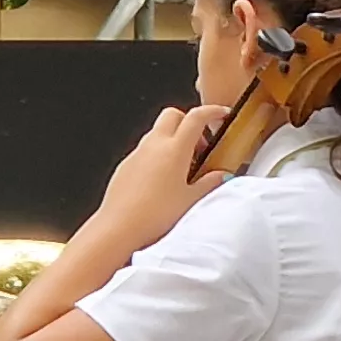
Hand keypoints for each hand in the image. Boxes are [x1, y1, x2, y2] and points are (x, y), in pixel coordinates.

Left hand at [88, 104, 234, 251]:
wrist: (119, 228)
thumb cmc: (153, 215)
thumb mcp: (192, 201)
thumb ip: (210, 183)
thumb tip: (221, 176)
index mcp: (175, 149)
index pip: (196, 117)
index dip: (212, 112)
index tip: (221, 115)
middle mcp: (154, 145)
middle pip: (173, 115)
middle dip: (189, 122)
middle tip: (201, 144)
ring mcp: (137, 154)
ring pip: (158, 132)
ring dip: (173, 140)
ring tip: (185, 166)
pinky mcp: (125, 166)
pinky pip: (145, 151)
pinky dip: (158, 155)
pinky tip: (164, 179)